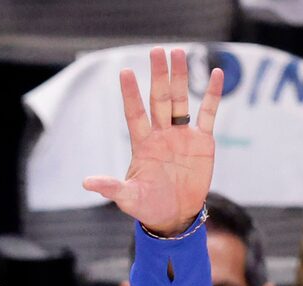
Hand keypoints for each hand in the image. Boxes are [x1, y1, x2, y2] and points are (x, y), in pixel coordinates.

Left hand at [82, 47, 223, 237]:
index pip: (135, 113)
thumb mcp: (129, 198)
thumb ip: (112, 187)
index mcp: (142, 143)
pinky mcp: (202, 141)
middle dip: (158, 75)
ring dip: (179, 77)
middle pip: (159, 99)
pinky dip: (212, 95)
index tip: (125, 72)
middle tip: (156, 51)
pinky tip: (215, 74)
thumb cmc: (148, 206)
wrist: (175, 216)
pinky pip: (208, 113)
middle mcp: (161, 133)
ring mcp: (182, 135)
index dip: (131, 94)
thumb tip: (87, 183)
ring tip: (178, 53)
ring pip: (180, 100)